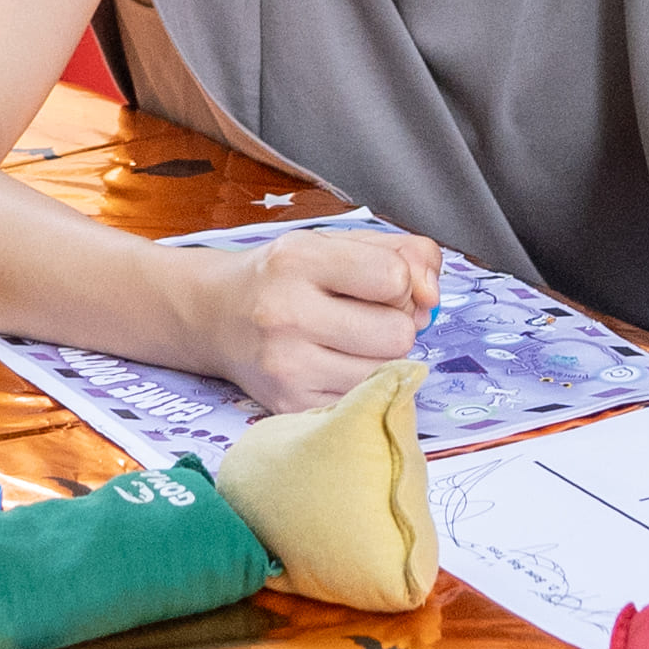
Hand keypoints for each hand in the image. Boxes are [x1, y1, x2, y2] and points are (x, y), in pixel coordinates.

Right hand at [211, 227, 439, 412]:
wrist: (215, 315)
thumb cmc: (286, 276)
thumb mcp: (337, 243)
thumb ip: (402, 253)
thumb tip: (433, 297)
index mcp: (298, 259)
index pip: (394, 279)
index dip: (400, 284)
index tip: (378, 286)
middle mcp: (286, 313)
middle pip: (397, 334)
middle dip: (394, 324)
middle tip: (363, 317)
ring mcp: (285, 366)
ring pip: (386, 372)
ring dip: (380, 358)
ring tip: (348, 342)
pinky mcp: (288, 405)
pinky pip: (364, 401)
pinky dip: (361, 385)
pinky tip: (335, 366)